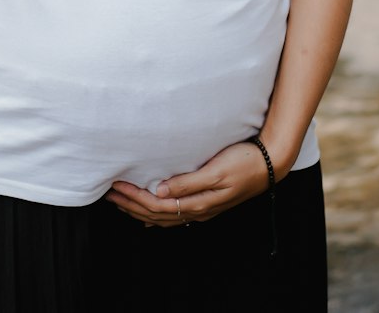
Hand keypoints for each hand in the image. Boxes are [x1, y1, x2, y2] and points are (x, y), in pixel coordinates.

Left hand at [106, 140, 271, 227]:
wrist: (269, 164)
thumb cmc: (243, 162)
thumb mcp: (216, 170)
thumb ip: (188, 182)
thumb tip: (160, 191)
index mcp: (197, 202)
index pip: (157, 205)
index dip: (134, 198)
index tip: (115, 186)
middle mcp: (197, 209)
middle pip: (157, 213)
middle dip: (131, 205)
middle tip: (109, 193)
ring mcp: (202, 208)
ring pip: (164, 216)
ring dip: (140, 210)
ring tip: (121, 202)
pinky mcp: (206, 202)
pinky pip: (175, 214)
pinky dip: (157, 215)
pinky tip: (150, 215)